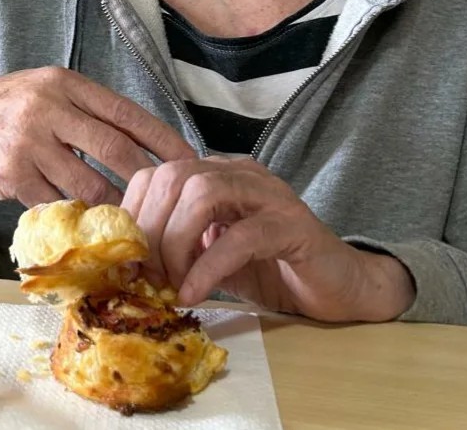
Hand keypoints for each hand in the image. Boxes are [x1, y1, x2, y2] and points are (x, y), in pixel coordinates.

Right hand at [0, 67, 195, 206]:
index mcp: (64, 83)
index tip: (188, 157)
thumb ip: (84, 108)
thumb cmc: (3, 107)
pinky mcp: (11, 175)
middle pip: (114, 148)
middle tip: (172, 197)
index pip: (125, 111)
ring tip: (135, 218)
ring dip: (115, 206)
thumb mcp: (43, 90)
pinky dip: (75, 216)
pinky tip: (88, 224)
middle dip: (148, 177)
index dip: (162, 137)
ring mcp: (28, 142)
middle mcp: (48, 107)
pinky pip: (56, 203)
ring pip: (88, 183)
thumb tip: (138, 139)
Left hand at [122, 157, 414, 321]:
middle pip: (174, 177)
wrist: (340, 289)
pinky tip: (195, 294)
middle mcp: (240, 174)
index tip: (126, 260)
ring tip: (173, 284)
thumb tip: (128, 262)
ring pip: (202, 194)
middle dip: (150, 229)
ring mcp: (268, 195)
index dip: (133, 213)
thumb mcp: (211, 255)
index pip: (157, 173)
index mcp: (217, 174)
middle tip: (147, 276)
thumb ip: (177, 246)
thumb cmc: (273, 272)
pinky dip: (208, 267)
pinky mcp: (292, 226)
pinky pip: (240, 236)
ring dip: (176, 244)